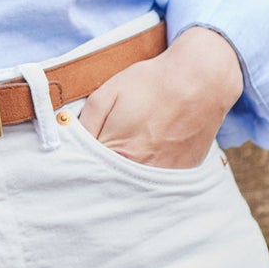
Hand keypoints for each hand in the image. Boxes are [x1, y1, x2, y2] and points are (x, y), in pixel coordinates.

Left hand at [77, 26, 242, 168]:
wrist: (198, 82)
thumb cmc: (150, 83)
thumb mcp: (108, 92)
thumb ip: (87, 121)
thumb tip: (70, 138)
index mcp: (118, 150)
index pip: (90, 169)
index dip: (82, 161)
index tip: (78, 156)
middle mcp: (141, 170)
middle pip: (112, 181)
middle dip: (102, 170)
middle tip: (103, 151)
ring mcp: (164, 175)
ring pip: (134, 185)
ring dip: (125, 175)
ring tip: (129, 150)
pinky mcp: (182, 174)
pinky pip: (158, 184)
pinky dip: (149, 175)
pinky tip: (151, 154)